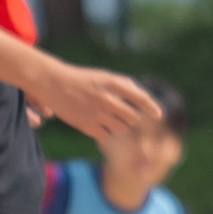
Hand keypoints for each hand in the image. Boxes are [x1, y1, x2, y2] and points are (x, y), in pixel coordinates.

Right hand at [34, 58, 159, 145]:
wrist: (53, 83)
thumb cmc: (82, 80)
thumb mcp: (105, 76)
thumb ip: (125, 86)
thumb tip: (145, 102)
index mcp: (114, 84)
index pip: (142, 98)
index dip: (153, 108)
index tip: (159, 116)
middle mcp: (109, 99)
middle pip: (133, 119)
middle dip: (130, 119)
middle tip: (120, 115)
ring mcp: (98, 113)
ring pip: (122, 130)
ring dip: (118, 127)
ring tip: (106, 119)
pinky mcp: (87, 126)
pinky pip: (106, 137)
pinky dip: (105, 135)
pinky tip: (98, 127)